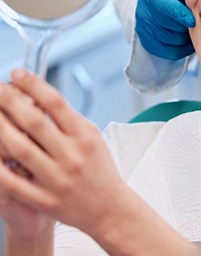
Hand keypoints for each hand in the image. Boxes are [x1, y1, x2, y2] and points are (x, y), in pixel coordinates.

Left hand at [0, 70, 129, 237]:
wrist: (109, 208)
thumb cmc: (100, 169)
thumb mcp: (93, 137)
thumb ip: (70, 119)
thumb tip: (42, 98)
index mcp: (84, 136)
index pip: (56, 103)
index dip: (34, 85)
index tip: (18, 74)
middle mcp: (71, 155)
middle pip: (35, 122)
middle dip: (11, 101)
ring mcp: (57, 178)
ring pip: (20, 149)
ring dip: (0, 128)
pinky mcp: (45, 199)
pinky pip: (13, 182)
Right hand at [136, 0, 195, 59]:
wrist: (163, 2)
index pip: (162, 6)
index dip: (178, 14)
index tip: (192, 19)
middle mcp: (143, 11)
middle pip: (168, 26)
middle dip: (184, 25)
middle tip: (196, 20)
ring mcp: (143, 28)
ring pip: (169, 40)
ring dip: (184, 36)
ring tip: (190, 26)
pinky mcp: (147, 42)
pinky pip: (168, 52)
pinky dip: (181, 48)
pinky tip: (186, 36)